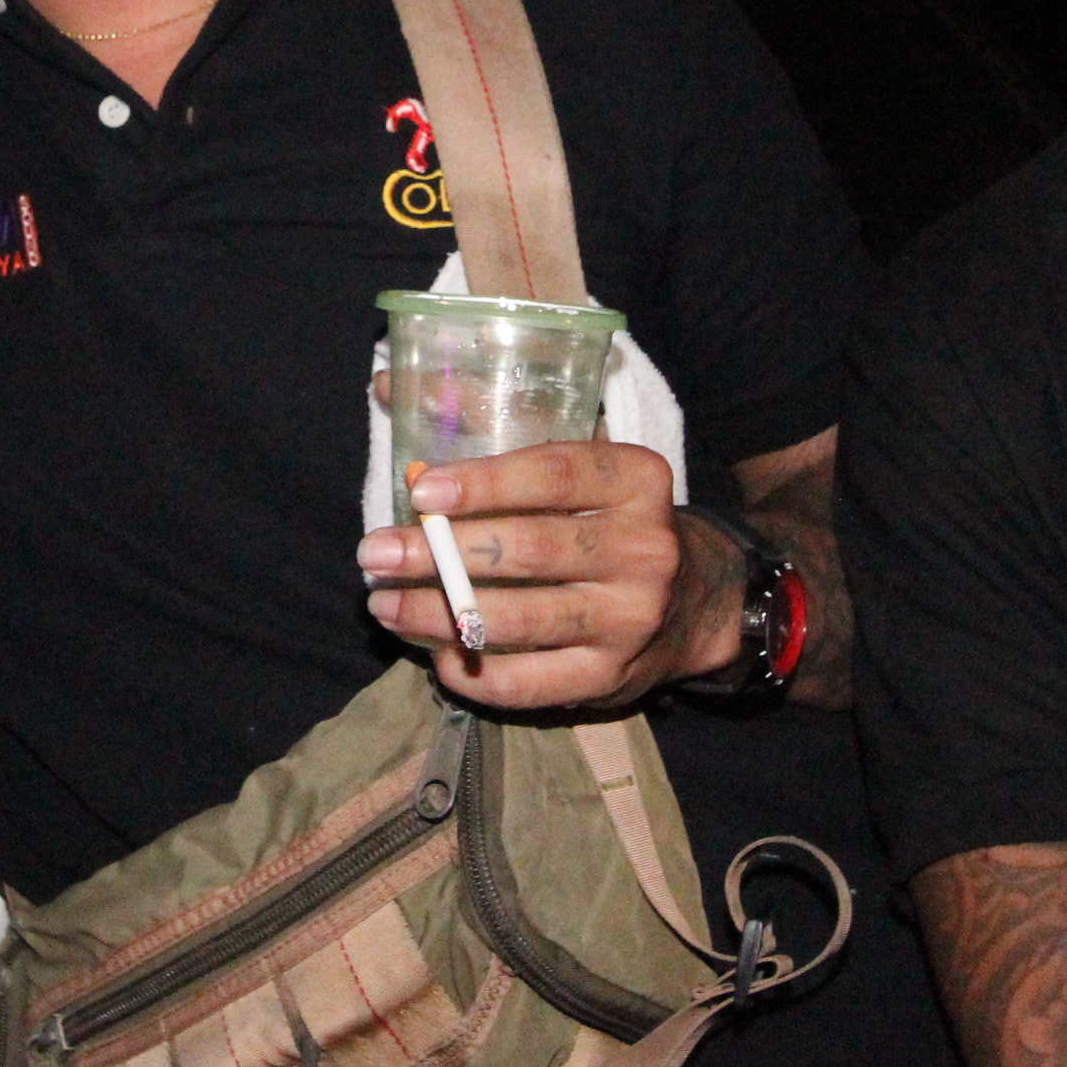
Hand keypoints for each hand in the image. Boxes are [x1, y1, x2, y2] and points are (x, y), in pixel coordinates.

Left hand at [356, 441, 738, 709]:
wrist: (691, 604)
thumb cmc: (605, 519)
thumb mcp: (580, 464)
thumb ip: (493, 421)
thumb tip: (385, 383)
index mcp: (638, 480)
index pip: (556, 475)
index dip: (485, 483)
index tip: (422, 490)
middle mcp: (644, 549)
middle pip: (530, 549)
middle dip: (441, 552)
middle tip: (375, 552)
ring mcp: (631, 619)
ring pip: (522, 619)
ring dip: (439, 613)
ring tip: (383, 603)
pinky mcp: (610, 678)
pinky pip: (529, 683)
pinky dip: (474, 671)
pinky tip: (437, 653)